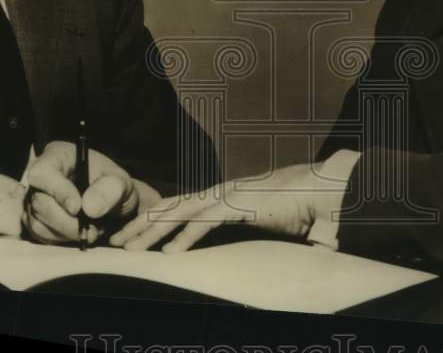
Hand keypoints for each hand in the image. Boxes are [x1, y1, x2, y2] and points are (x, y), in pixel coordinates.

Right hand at [23, 141, 161, 244]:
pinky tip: (81, 233)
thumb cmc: (113, 186)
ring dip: (67, 233)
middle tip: (92, 229)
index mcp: (57, 156)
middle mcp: (41, 178)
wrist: (112, 204)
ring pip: (38, 223)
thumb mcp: (121, 182)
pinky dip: (63, 239)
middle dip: (66, 221)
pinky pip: (41, 235)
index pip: (43, 172)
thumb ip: (110, 189)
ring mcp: (34, 200)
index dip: (57, 191)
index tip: (77, 208)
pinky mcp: (36, 220)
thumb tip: (88, 208)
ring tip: (93, 230)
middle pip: (39, 202)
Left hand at [112, 162, 330, 251]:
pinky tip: (169, 253)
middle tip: (115, 241)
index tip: (133, 235)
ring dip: (153, 230)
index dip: (155, 219)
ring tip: (130, 247)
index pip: (181, 206)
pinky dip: (186, 237)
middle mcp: (222, 192)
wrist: (326, 189)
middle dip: (142, 223)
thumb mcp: (264, 222)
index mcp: (225, 195)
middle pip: (172, 206)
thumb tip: (233, 251)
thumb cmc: (301, 206)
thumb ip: (246, 231)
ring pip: (181, 213)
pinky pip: (208, 222)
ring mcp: (230, 195)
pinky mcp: (243, 204)